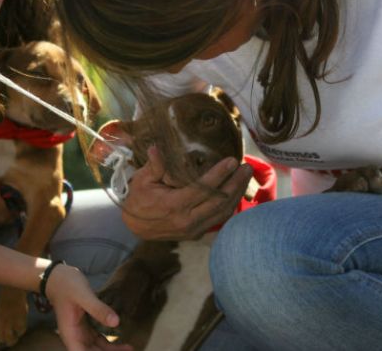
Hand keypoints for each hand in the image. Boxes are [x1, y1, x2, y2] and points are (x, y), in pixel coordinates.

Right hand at [46, 263, 133, 350]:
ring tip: (129, 349)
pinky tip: (124, 345)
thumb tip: (116, 323)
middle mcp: (75, 337)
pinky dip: (110, 345)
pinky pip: (100, 341)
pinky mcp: (87, 327)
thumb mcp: (83, 295)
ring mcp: (82, 333)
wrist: (58, 277)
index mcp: (71, 334)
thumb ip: (98, 309)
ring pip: (97, 349)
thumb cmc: (67, 285)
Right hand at [122, 146, 252, 240]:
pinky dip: (230, 206)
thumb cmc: (138, 199)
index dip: (219, 174)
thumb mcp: (142, 180)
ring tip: (246, 177)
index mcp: (173, 205)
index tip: (232, 161)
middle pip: (219, 201)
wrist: (134, 227)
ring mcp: (193, 230)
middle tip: (247, 167)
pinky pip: (219, 220)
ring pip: (223, 213)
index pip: (203, 189)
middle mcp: (187, 220)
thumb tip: (156, 148)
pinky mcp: (196, 234)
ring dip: (237, 194)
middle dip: (236, 183)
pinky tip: (237, 192)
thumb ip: (154, 166)